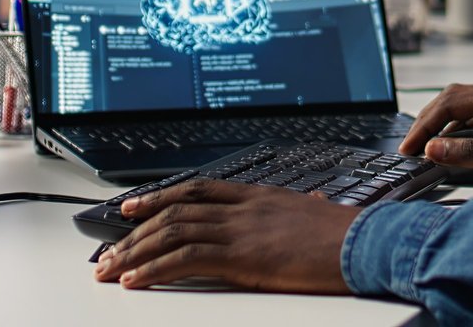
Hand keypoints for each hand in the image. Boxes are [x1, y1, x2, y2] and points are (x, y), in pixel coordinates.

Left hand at [94, 180, 355, 291]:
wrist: (365, 243)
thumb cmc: (350, 234)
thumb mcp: (321, 214)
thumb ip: (305, 209)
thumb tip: (314, 203)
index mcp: (259, 196)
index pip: (197, 190)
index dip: (159, 197)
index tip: (132, 208)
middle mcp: (243, 207)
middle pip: (175, 212)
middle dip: (135, 233)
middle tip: (107, 251)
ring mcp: (241, 229)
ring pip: (172, 233)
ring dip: (135, 253)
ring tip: (110, 269)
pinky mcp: (242, 256)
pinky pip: (185, 260)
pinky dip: (154, 270)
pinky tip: (136, 281)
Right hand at [399, 83, 472, 185]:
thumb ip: (471, 154)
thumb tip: (433, 150)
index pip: (449, 103)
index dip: (425, 126)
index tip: (410, 147)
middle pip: (452, 99)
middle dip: (428, 121)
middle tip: (411, 146)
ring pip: (464, 108)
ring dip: (442, 125)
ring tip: (424, 146)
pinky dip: (459, 130)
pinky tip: (452, 145)